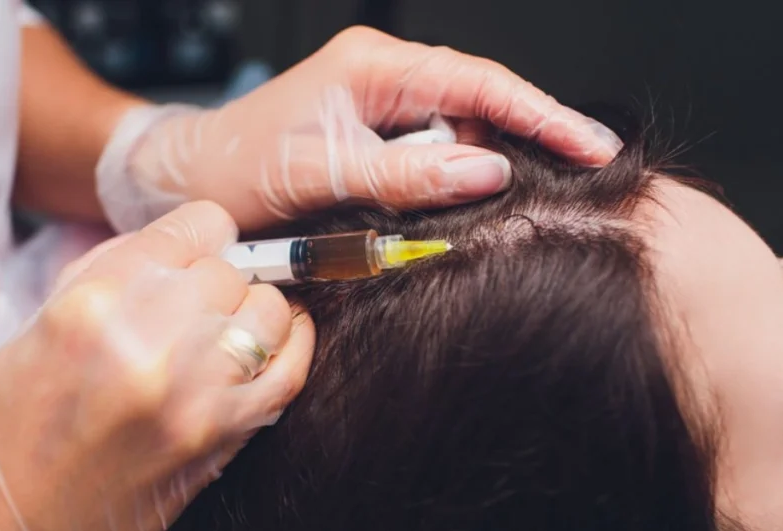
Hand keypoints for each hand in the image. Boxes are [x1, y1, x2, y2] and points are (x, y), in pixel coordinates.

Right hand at [0, 201, 314, 530]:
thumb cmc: (4, 427)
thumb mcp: (38, 324)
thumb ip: (115, 273)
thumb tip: (188, 242)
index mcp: (93, 305)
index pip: (197, 225)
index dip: (197, 236)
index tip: (192, 252)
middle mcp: (149, 344)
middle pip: (230, 271)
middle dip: (214, 281)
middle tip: (188, 307)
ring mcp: (192, 395)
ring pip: (266, 312)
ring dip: (247, 314)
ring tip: (219, 331)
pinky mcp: (219, 439)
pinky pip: (289, 372)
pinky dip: (290, 347)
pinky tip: (274, 342)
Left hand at [116, 26, 622, 230]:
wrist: (192, 179)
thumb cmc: (239, 169)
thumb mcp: (324, 174)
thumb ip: (407, 174)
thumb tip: (489, 169)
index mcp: (372, 67)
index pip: (479, 82)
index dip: (541, 115)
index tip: (591, 146)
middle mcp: (382, 75)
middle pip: (478, 104)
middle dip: (516, 145)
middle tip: (556, 192)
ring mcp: (378, 103)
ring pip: (457, 133)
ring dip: (474, 171)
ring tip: (486, 211)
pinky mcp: (373, 132)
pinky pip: (429, 152)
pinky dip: (445, 180)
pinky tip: (450, 207)